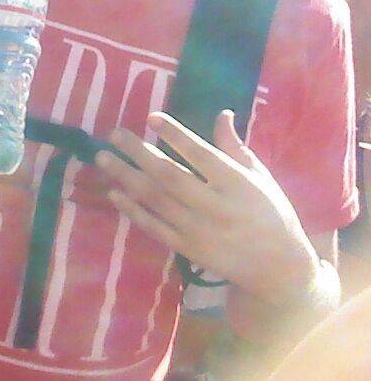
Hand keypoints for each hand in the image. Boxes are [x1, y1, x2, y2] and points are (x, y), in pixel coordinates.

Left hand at [96, 111, 320, 303]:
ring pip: (155, 199)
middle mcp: (216, 206)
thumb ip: (235, 147)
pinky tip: (113, 192)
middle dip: (139, 152)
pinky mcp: (187, 248)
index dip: (175, 135)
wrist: (277, 267)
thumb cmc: (271, 214)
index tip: (151, 117)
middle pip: (170, 175)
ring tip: (102, 158)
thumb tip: (222, 113)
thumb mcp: (260, 178)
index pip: (201, 155)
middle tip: (113, 134)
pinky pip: (153, 226)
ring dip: (126, 177)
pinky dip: (132, 209)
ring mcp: (198, 229)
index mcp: (238, 184)